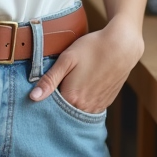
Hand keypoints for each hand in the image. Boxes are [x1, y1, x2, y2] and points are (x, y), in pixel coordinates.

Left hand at [28, 19, 143, 113]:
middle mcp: (85, 107)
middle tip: (59, 82)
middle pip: (64, 111)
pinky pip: (89, 108)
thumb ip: (50, 79)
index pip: (51, 108)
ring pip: (77, 110)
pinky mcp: (106, 102)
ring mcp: (97, 106)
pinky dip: (83, 101)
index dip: (45, 98)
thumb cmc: (93, 48)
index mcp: (72, 98)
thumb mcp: (67, 59)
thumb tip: (33, 97)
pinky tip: (83, 86)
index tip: (44, 88)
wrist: (122, 46)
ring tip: (72, 83)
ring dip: (71, 102)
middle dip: (58, 102)